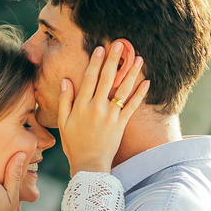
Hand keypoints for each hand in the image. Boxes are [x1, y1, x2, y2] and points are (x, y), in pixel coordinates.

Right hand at [58, 42, 149, 175]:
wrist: (89, 165)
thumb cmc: (74, 144)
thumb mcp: (63, 122)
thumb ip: (65, 100)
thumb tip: (66, 80)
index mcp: (81, 106)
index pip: (88, 78)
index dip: (95, 62)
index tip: (100, 48)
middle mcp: (96, 107)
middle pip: (106, 79)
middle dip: (113, 60)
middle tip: (120, 44)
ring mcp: (110, 116)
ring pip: (122, 90)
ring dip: (131, 72)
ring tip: (138, 58)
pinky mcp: (121, 124)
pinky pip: (132, 106)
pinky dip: (140, 94)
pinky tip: (147, 82)